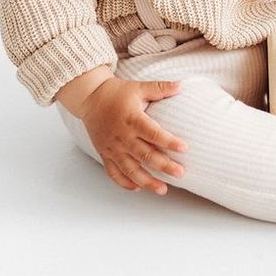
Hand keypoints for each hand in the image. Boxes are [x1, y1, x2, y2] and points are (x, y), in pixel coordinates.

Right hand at [80, 78, 188, 193]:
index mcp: (132, 119)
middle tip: (180, 173)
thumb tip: (181, 85)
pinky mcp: (105, 154)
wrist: (90, 98)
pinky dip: (124, 182)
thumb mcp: (139, 87)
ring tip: (162, 189)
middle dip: (163, 166)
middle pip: (145, 155)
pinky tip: (137, 188)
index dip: (169, 141)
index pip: (153, 133)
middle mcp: (122, 136)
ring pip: (130, 169)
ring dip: (146, 181)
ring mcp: (112, 147)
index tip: (184, 148)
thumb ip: (160, 88)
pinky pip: (114, 172)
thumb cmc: (117, 93)